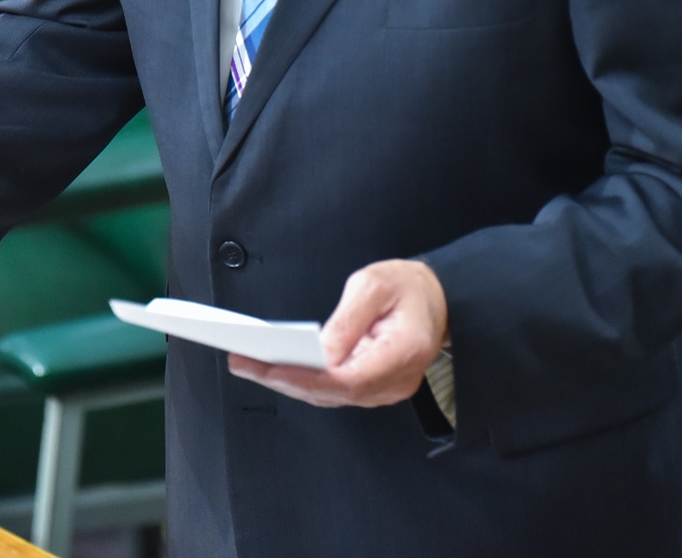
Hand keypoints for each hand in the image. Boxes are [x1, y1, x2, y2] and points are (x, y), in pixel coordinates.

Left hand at [227, 259, 447, 409]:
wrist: (436, 299)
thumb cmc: (407, 287)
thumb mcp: (374, 285)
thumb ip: (347, 320)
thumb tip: (318, 352)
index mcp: (405, 351)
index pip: (351, 379)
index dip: (308, 378)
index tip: (272, 367)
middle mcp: (397, 380)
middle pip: (335, 393)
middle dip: (285, 380)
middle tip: (244, 363)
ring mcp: (387, 389)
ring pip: (331, 396)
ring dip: (288, 382)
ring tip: (249, 363)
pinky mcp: (374, 388)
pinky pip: (334, 391)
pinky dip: (303, 381)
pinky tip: (275, 366)